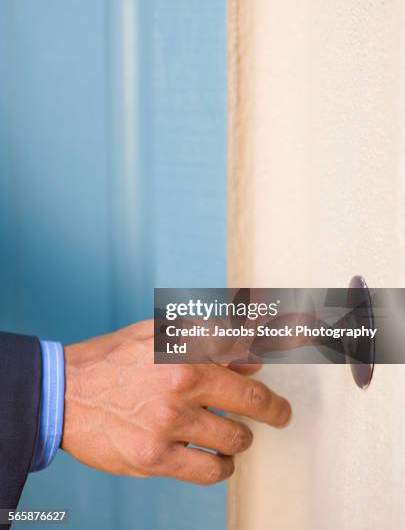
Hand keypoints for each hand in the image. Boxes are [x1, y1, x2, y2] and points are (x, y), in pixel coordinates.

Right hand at [62, 320, 290, 484]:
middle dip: (275, 409)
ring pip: (235, 439)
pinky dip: (222, 466)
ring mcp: (169, 422)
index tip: (304, 345)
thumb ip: (208, 345)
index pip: (245, 346)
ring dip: (241, 439)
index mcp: (184, 347)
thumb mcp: (157, 336)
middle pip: (252, 400)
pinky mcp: (155, 458)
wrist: (64, 392)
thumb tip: (252, 363)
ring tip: (234, 437)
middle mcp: (182, 381)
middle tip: (282, 414)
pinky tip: (217, 459)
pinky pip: (210, 470)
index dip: (283, 342)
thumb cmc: (113, 359)